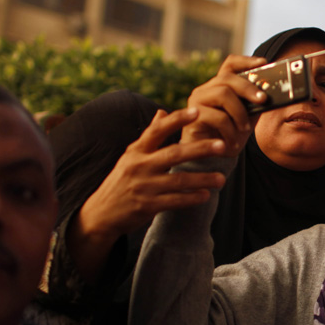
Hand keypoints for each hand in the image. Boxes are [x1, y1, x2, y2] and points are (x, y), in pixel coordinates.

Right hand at [70, 107, 229, 283]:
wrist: (101, 213)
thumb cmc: (121, 181)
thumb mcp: (131, 156)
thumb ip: (149, 136)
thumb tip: (162, 111)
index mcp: (136, 151)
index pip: (157, 130)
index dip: (177, 120)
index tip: (197, 111)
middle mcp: (140, 166)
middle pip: (175, 154)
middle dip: (201, 149)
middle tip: (223, 146)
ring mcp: (144, 186)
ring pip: (179, 180)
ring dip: (203, 179)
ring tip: (222, 178)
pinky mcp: (147, 206)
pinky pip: (175, 201)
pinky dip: (192, 198)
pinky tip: (206, 195)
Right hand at [183, 54, 267, 150]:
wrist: (214, 158)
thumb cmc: (230, 136)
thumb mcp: (248, 118)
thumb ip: (256, 104)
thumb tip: (272, 94)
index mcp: (219, 86)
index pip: (230, 65)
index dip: (246, 61)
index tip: (263, 63)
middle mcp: (205, 89)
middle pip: (227, 78)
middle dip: (248, 88)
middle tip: (263, 100)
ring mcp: (196, 101)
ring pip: (223, 94)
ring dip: (239, 113)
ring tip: (244, 129)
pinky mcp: (193, 116)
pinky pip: (217, 117)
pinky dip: (230, 131)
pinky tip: (232, 142)